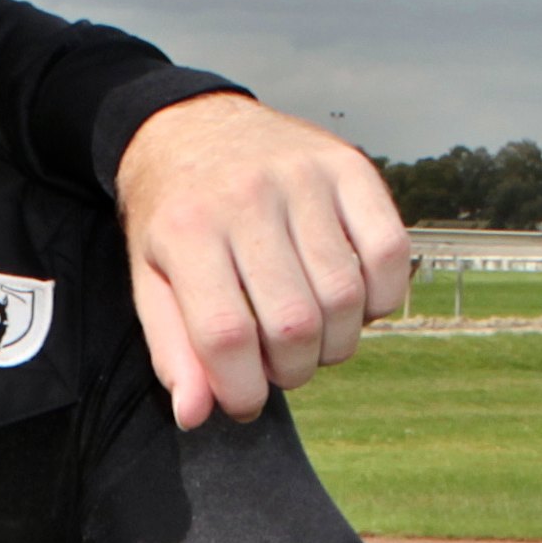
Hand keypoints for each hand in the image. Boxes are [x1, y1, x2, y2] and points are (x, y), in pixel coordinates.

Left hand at [115, 90, 410, 425]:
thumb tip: (197, 416)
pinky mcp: (350, 166)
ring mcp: (304, 177)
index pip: (226, 334)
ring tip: (311, 340)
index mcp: (187, 229)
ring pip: (343, 296)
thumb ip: (173, 350)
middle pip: (292, 323)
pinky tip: (353, 306)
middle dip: (290, 371)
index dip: (242, 390)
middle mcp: (247, 197)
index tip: (245, 404)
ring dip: (334, 344)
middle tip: (279, 368)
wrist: (192, 126)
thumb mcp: (151, 280)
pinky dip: (381, 298)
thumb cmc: (173, 217)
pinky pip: (390, 252)